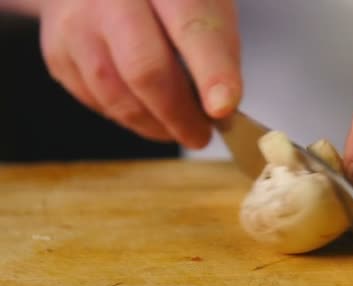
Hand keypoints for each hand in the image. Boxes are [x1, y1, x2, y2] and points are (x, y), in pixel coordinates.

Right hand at [39, 0, 240, 147]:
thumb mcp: (205, 6)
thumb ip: (217, 51)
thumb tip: (221, 108)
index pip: (192, 29)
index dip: (211, 72)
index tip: (223, 108)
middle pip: (145, 69)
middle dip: (179, 115)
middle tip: (201, 135)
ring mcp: (76, 23)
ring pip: (116, 95)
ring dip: (154, 124)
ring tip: (178, 127)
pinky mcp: (57, 53)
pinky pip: (96, 102)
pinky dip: (128, 116)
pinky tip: (146, 110)